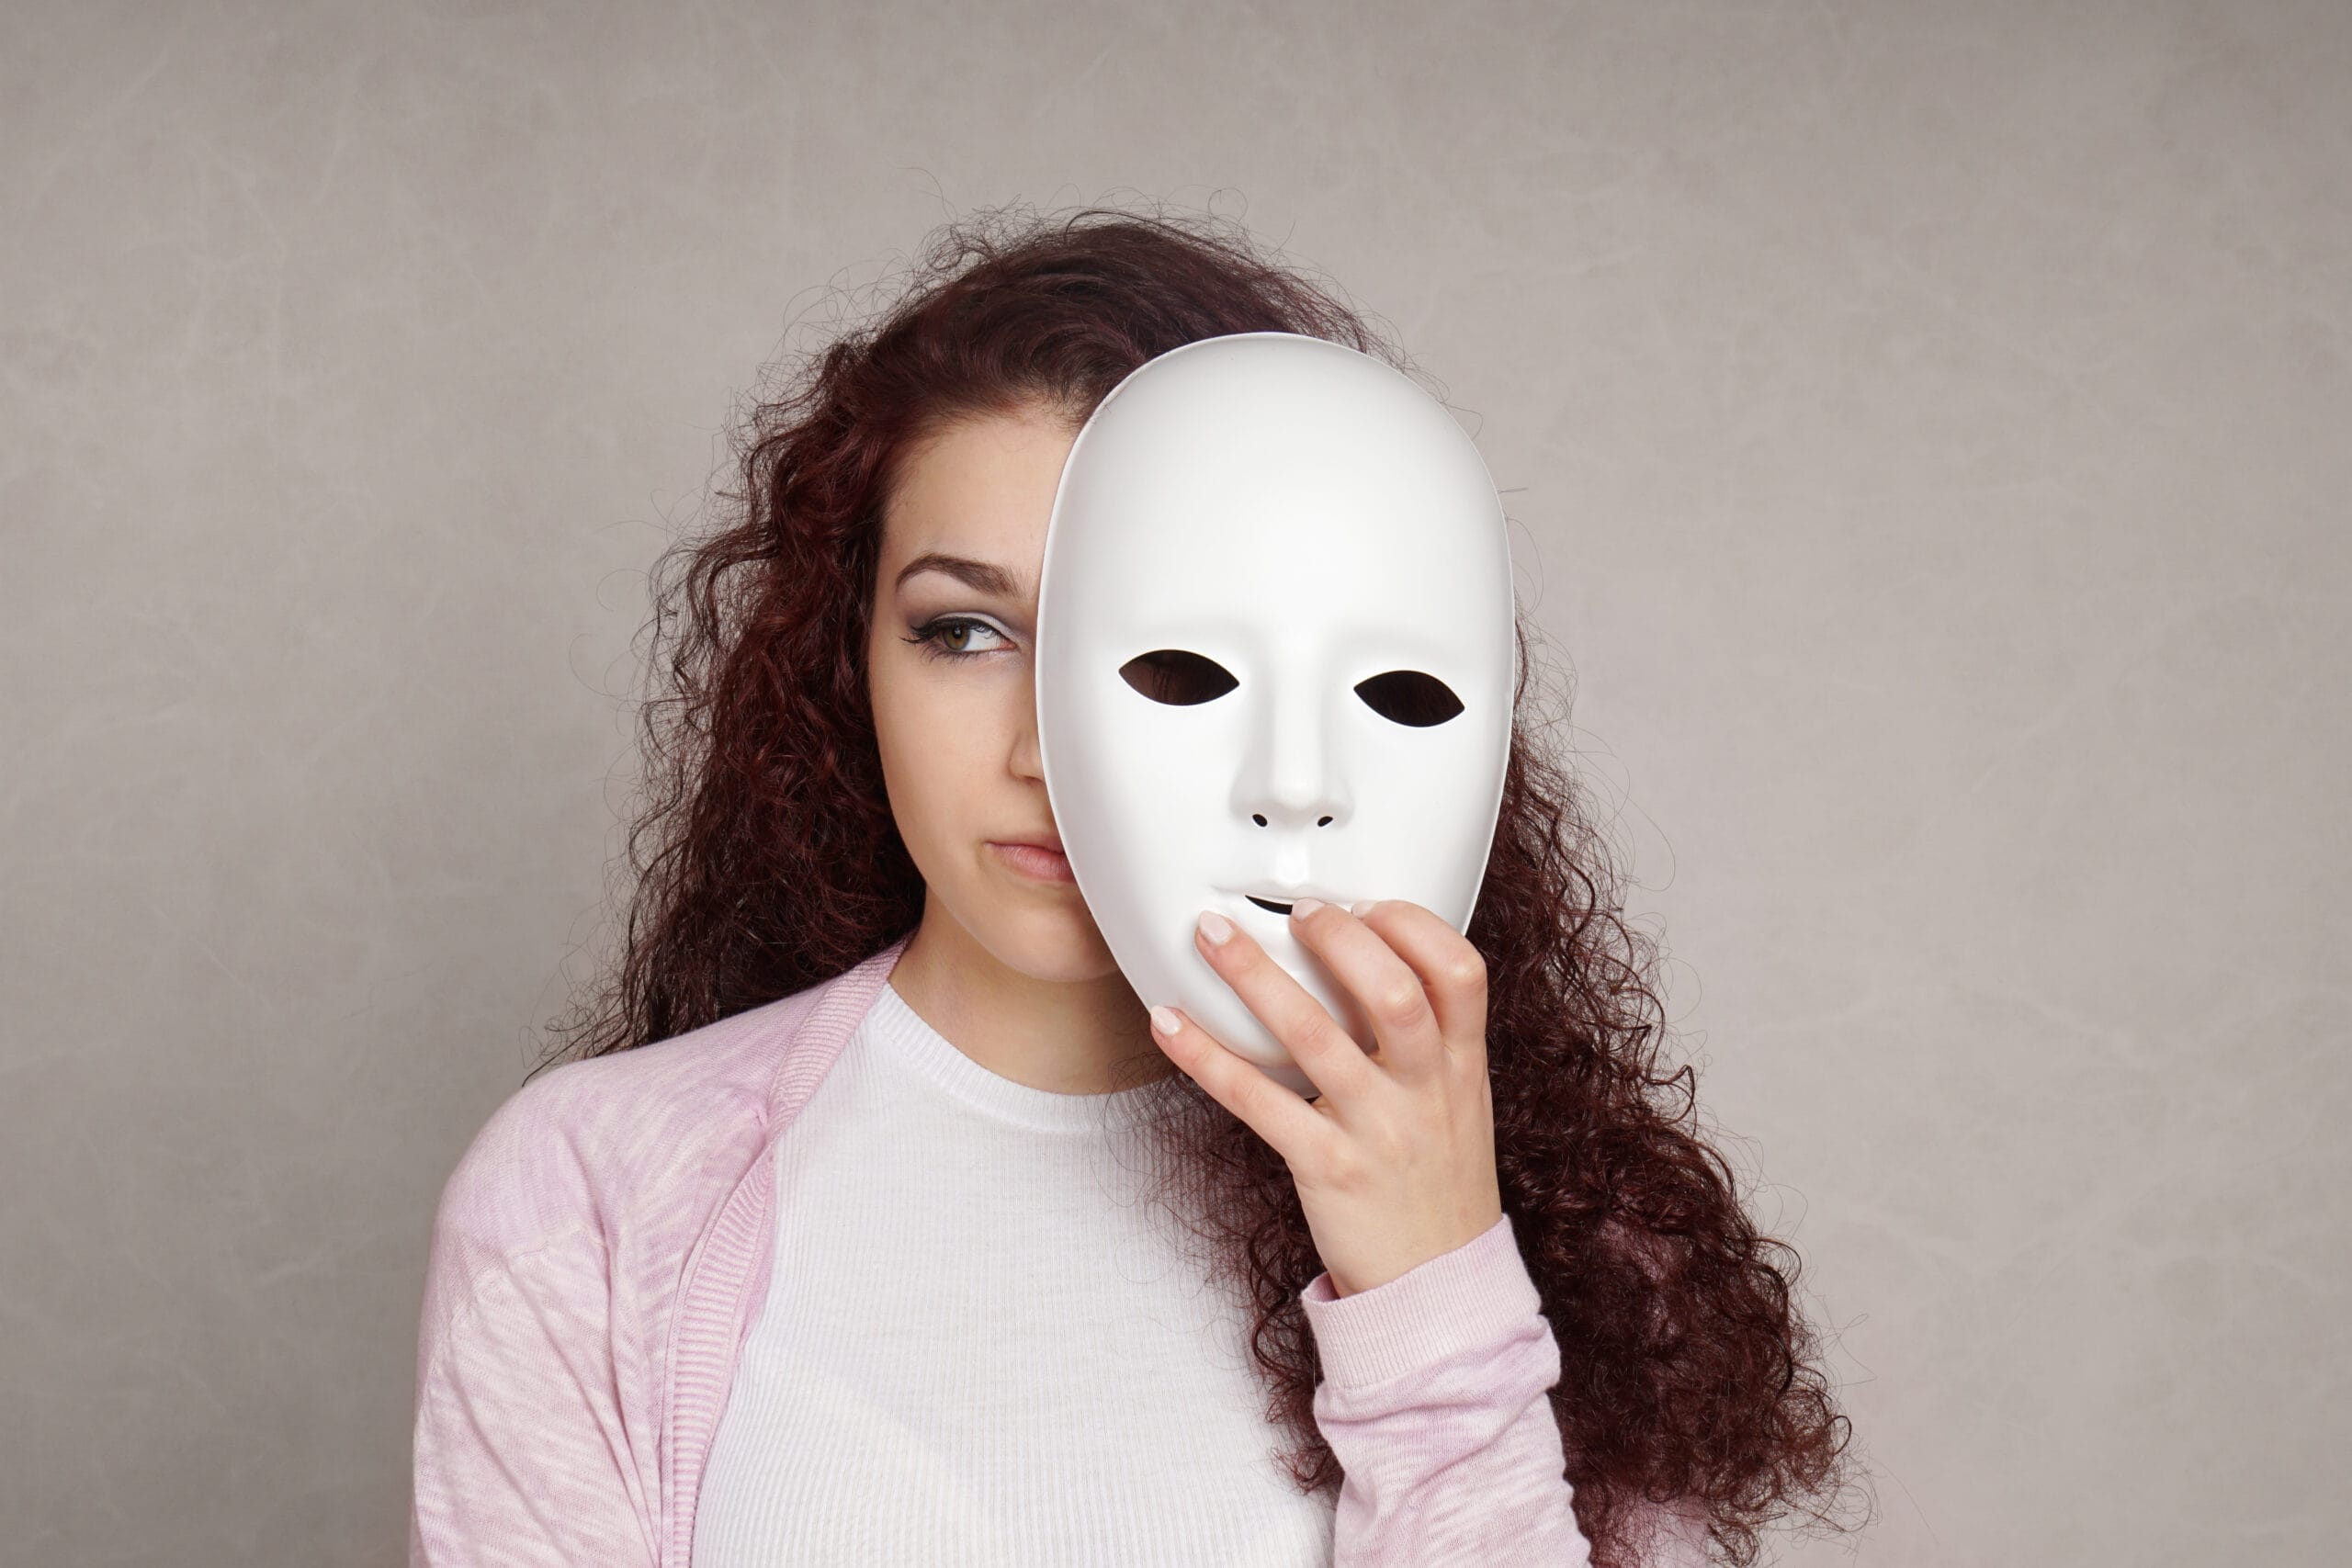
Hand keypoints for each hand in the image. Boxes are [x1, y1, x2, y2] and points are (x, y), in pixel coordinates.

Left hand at [1147, 898, 1503, 1298]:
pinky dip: (1207, 1058)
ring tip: (1213, 936)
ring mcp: (1377, 1130)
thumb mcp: (1458, 1102)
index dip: (1414, 924)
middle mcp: (1424, 1090)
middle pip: (1393, 993)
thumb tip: (1371, 960)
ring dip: (1256, 977)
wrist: (1438, 1291)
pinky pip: (1259, 1103)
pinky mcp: (1327, 1169)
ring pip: (1315, 1037)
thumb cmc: (1436, 1185)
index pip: (1460, 972)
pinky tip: (1169, 1024)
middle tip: (1295, 911)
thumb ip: (1427, 1038)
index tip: (1367, 901)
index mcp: (1462, 1065)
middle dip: (1339, 937)